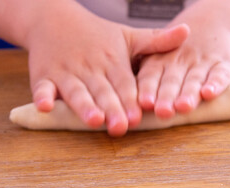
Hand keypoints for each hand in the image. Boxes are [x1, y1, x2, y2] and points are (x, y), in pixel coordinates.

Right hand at [26, 2, 188, 135]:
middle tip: (121, 127)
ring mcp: (66, 72)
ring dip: (84, 106)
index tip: (140, 115)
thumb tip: (187, 32)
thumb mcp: (127, 35)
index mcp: (112, 61)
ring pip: (77, 91)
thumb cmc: (96, 34)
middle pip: (103, 91)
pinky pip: (42, 87)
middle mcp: (90, 67)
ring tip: (94, 120)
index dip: (131, 99)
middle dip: (112, 109)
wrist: (54, 19)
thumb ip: (156, 41)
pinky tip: (45, 107)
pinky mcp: (44, 75)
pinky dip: (43, 96)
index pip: (124, 82)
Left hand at [137, 14, 229, 118]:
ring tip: (184, 106)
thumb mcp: (158, 58)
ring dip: (189, 93)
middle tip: (162, 111)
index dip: (148, 89)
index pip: (151, 76)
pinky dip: (215, 84)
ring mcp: (202, 63)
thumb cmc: (176, 54)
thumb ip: (146, 80)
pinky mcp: (224, 66)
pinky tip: (209, 93)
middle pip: (172, 80)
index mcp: (159, 61)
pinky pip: (220, 75)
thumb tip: (130, 107)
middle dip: (166, 97)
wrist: (212, 24)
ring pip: (194, 80)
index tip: (145, 103)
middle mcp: (179, 61)